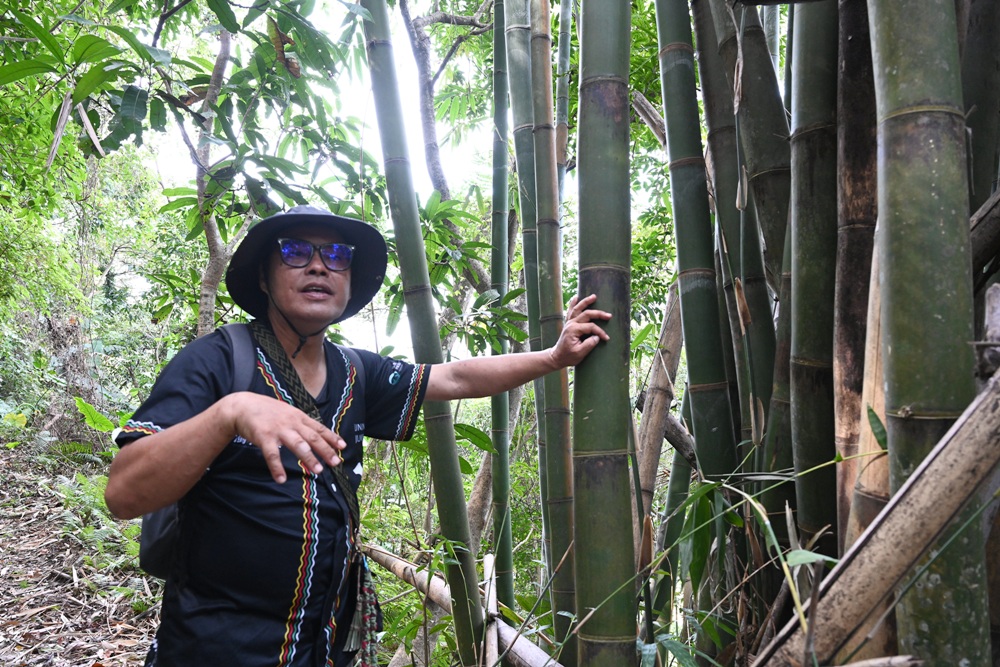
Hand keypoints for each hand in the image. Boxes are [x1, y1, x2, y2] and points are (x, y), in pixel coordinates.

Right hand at [223, 392, 345, 483]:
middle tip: (335, 463)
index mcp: (298, 417)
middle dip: (325, 450)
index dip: (332, 437)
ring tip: (318, 471)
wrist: (243, 405)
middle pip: (312, 437)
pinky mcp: (264, 437)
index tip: (343, 447)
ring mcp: (278, 429)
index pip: (319, 428)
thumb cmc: (267, 412)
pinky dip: (277, 468)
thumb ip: (301, 423)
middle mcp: (291, 422)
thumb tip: (316, 435)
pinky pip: (272, 454)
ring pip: (297, 445)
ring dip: (308, 458)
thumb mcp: (288, 413)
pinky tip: (281, 479)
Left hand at [549, 294, 611, 367]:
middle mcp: (571, 324)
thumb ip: (589, 344)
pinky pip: (570, 311)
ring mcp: (569, 322)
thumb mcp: (580, 353)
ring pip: (578, 308)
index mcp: (574, 330)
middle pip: (587, 314)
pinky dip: (573, 303)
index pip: (591, 327)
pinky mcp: (568, 323)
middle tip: (609, 315)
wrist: (557, 357)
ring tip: (594, 296)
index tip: (606, 338)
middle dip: (599, 314)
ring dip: (586, 302)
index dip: (600, 332)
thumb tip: (597, 337)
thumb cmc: (568, 356)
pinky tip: (576, 297)